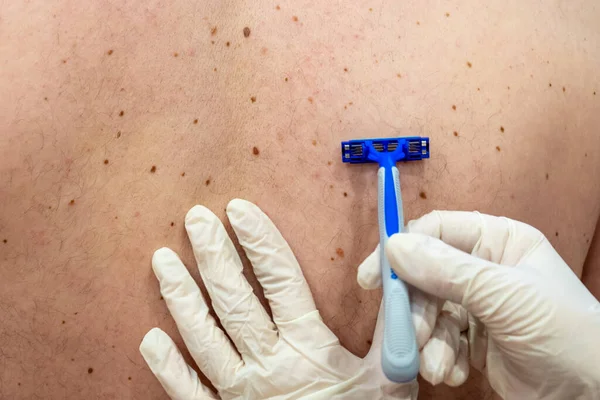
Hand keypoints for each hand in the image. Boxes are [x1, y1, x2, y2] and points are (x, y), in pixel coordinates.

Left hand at [139, 199, 418, 399]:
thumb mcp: (388, 378)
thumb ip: (387, 328)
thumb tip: (391, 279)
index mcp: (307, 348)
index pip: (280, 280)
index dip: (259, 241)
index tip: (239, 209)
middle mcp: (267, 365)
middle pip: (234, 300)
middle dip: (213, 255)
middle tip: (195, 219)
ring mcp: (239, 394)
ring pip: (202, 337)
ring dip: (180, 296)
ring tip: (162, 259)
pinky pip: (187, 393)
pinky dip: (167, 368)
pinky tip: (150, 339)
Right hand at [359, 211, 599, 398]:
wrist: (591, 396)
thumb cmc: (563, 332)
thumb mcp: (506, 297)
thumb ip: (448, 270)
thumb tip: (394, 245)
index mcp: (497, 240)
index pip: (436, 230)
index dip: (401, 249)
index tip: (373, 279)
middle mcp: (483, 267)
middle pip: (425, 275)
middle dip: (416, 310)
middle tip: (409, 337)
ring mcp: (477, 304)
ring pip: (429, 312)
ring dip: (428, 342)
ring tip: (437, 367)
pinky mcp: (473, 339)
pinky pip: (440, 340)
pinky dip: (441, 358)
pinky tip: (454, 374)